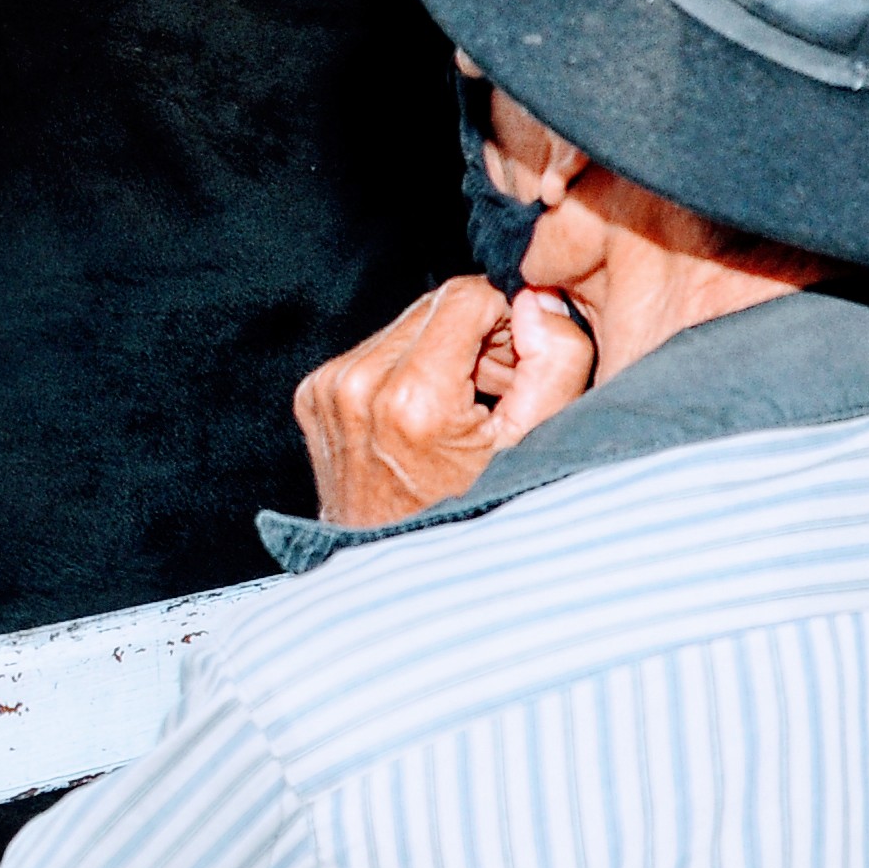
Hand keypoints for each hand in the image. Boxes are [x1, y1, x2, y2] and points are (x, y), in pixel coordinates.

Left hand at [294, 279, 595, 527]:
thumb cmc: (474, 517)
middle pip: (436, 304)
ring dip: (447, 347)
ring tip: (471, 404)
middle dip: (479, 332)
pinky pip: (377, 347)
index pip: (467, 295)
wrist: (395, 572)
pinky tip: (433, 411)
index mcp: (409, 399)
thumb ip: (555, 361)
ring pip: (408, 322)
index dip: (508, 315)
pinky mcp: (314, 394)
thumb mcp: (535, 445)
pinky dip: (412, 366)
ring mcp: (327, 390)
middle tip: (502, 384)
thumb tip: (537, 298)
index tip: (522, 356)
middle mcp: (357, 387)